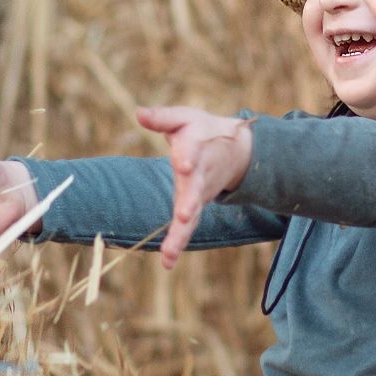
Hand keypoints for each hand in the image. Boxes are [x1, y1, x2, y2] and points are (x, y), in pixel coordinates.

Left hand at [134, 106, 253, 268]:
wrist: (236, 151)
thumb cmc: (202, 131)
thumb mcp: (184, 118)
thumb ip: (162, 118)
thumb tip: (138, 113)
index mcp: (197, 147)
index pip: (192, 151)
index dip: (187, 157)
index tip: (184, 163)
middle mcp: (201, 174)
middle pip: (195, 190)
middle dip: (190, 203)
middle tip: (184, 215)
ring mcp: (200, 194)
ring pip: (192, 216)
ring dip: (181, 234)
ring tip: (169, 252)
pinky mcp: (196, 207)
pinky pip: (188, 228)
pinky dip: (178, 244)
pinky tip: (166, 262)